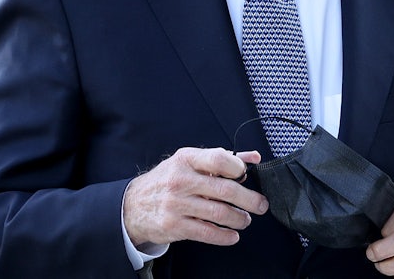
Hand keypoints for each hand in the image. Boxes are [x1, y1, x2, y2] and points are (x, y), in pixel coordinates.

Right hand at [123, 147, 268, 247]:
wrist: (133, 204)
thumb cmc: (168, 180)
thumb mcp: (190, 162)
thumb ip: (223, 158)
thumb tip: (254, 158)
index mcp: (186, 159)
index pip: (219, 159)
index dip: (238, 168)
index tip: (246, 175)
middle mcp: (181, 180)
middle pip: (225, 190)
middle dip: (249, 200)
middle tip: (260, 205)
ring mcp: (176, 204)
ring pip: (219, 213)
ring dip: (239, 218)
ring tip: (245, 219)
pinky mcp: (174, 226)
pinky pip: (206, 233)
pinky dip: (224, 236)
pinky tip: (233, 235)